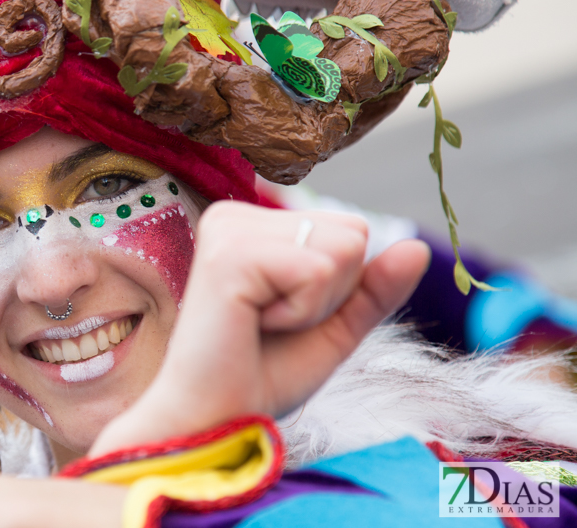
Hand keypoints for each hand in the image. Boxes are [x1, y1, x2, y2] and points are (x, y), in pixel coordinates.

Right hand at [90, 201, 429, 455]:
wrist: (215, 419)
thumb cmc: (262, 375)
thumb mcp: (332, 328)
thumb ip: (372, 288)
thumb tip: (418, 248)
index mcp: (254, 223)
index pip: (351, 228)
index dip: (338, 287)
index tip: (283, 315)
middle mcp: (237, 215)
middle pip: (352, 231)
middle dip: (331, 292)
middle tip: (272, 323)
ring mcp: (229, 229)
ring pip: (342, 247)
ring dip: (315, 304)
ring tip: (261, 323)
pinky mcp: (228, 254)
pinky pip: (316, 270)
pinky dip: (301, 312)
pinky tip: (252, 324)